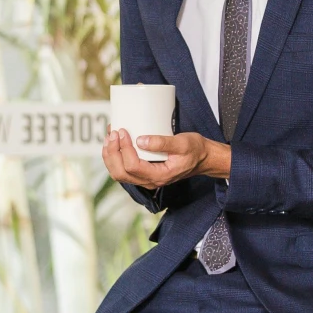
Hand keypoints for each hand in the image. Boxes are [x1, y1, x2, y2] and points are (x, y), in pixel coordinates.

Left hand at [103, 128, 228, 185]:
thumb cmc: (195, 150)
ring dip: (110, 156)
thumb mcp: (183, 143)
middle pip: (121, 173)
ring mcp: (145, 179)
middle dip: (112, 153)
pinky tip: (114, 143)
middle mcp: (150, 181)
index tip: (123, 131)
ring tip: (109, 137)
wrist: (202, 158)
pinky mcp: (143, 173)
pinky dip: (114, 158)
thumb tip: (140, 141)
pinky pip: (123, 170)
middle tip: (113, 133)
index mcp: (159, 176)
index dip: (124, 149)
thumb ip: (162, 143)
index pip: (133, 166)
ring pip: (119, 174)